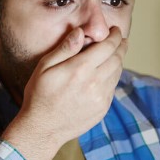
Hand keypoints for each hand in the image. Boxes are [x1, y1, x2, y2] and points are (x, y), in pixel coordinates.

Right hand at [1, 26, 127, 159]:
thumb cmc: (39, 95)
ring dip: (118, 61)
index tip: (115, 30)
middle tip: (120, 40)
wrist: (42, 128)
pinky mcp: (103, 108)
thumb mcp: (44, 68)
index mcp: (81, 68)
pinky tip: (105, 75)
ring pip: (118, 73)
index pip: (107, 46)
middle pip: (118, 58)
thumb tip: (80, 32)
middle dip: (121, 46)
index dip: (114, 36)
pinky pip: (113, 88)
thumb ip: (64, 49)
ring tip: (114, 55)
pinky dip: (112, 77)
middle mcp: (95, 82)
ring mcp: (101, 97)